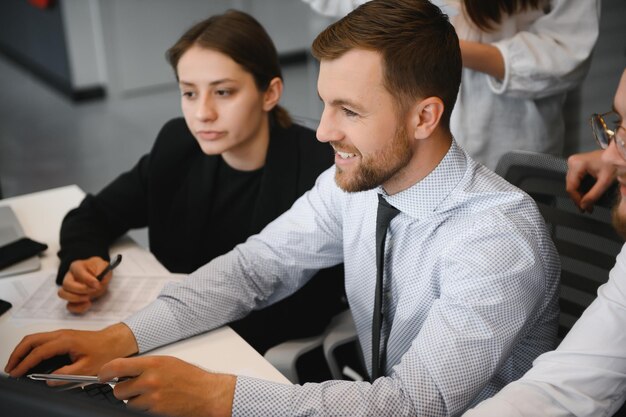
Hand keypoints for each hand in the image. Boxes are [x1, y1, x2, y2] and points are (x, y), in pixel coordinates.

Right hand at [4, 323, 137, 379]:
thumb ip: (67, 374)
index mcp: (66, 341)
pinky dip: (30, 348)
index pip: (38, 352)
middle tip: (10, 369)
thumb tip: (49, 380)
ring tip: (15, 365)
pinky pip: (41, 339)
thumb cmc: (105, 352)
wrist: (115, 341)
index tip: (17, 373)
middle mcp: (61, 334)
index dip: (25, 363)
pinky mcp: (62, 336)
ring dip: (22, 350)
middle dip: (17, 354)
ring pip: (34, 338)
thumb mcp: (87, 368)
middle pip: (31, 340)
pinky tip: (28, 359)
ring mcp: (61, 333)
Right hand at [58, 257, 112, 313]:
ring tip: (89, 298)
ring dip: (76, 298)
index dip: (87, 279)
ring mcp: (69, 288)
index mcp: (77, 266)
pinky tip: (88, 304)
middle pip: (66, 284)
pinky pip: (69, 306)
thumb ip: (104, 272)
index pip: (77, 271)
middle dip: (81, 289)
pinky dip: (78, 308)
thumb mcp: (104, 267)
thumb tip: (100, 281)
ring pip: (63, 294)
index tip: (97, 284)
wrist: (99, 275)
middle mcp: (69, 276)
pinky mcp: (72, 298)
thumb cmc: (100, 270)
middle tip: (93, 290)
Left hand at [99, 356, 235, 416]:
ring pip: (128, 403)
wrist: (207, 394)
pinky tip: (157, 402)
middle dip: (123, 390)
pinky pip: (138, 411)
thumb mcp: (167, 362)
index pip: (116, 366)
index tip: (101, 375)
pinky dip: (144, 408)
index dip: (105, 372)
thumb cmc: (190, 377)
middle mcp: (150, 380)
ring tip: (150, 395)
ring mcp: (152, 398)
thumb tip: (124, 370)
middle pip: (118, 390)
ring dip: (134, 401)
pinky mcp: (155, 411)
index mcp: (152, 363)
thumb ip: (144, 366)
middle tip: (132, 388)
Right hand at [566, 150, 615, 212]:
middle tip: (586, 209)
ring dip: (579, 194)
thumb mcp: (605, 181)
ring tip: (586, 204)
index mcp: (576, 165)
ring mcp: (573, 162)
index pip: (571, 186)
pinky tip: (585, 195)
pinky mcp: (576, 164)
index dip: (577, 199)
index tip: (584, 209)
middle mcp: (571, 162)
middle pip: (571, 185)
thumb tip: (584, 207)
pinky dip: (580, 188)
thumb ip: (594, 194)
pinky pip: (575, 179)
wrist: (619, 153)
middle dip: (578, 198)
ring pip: (572, 183)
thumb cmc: (613, 165)